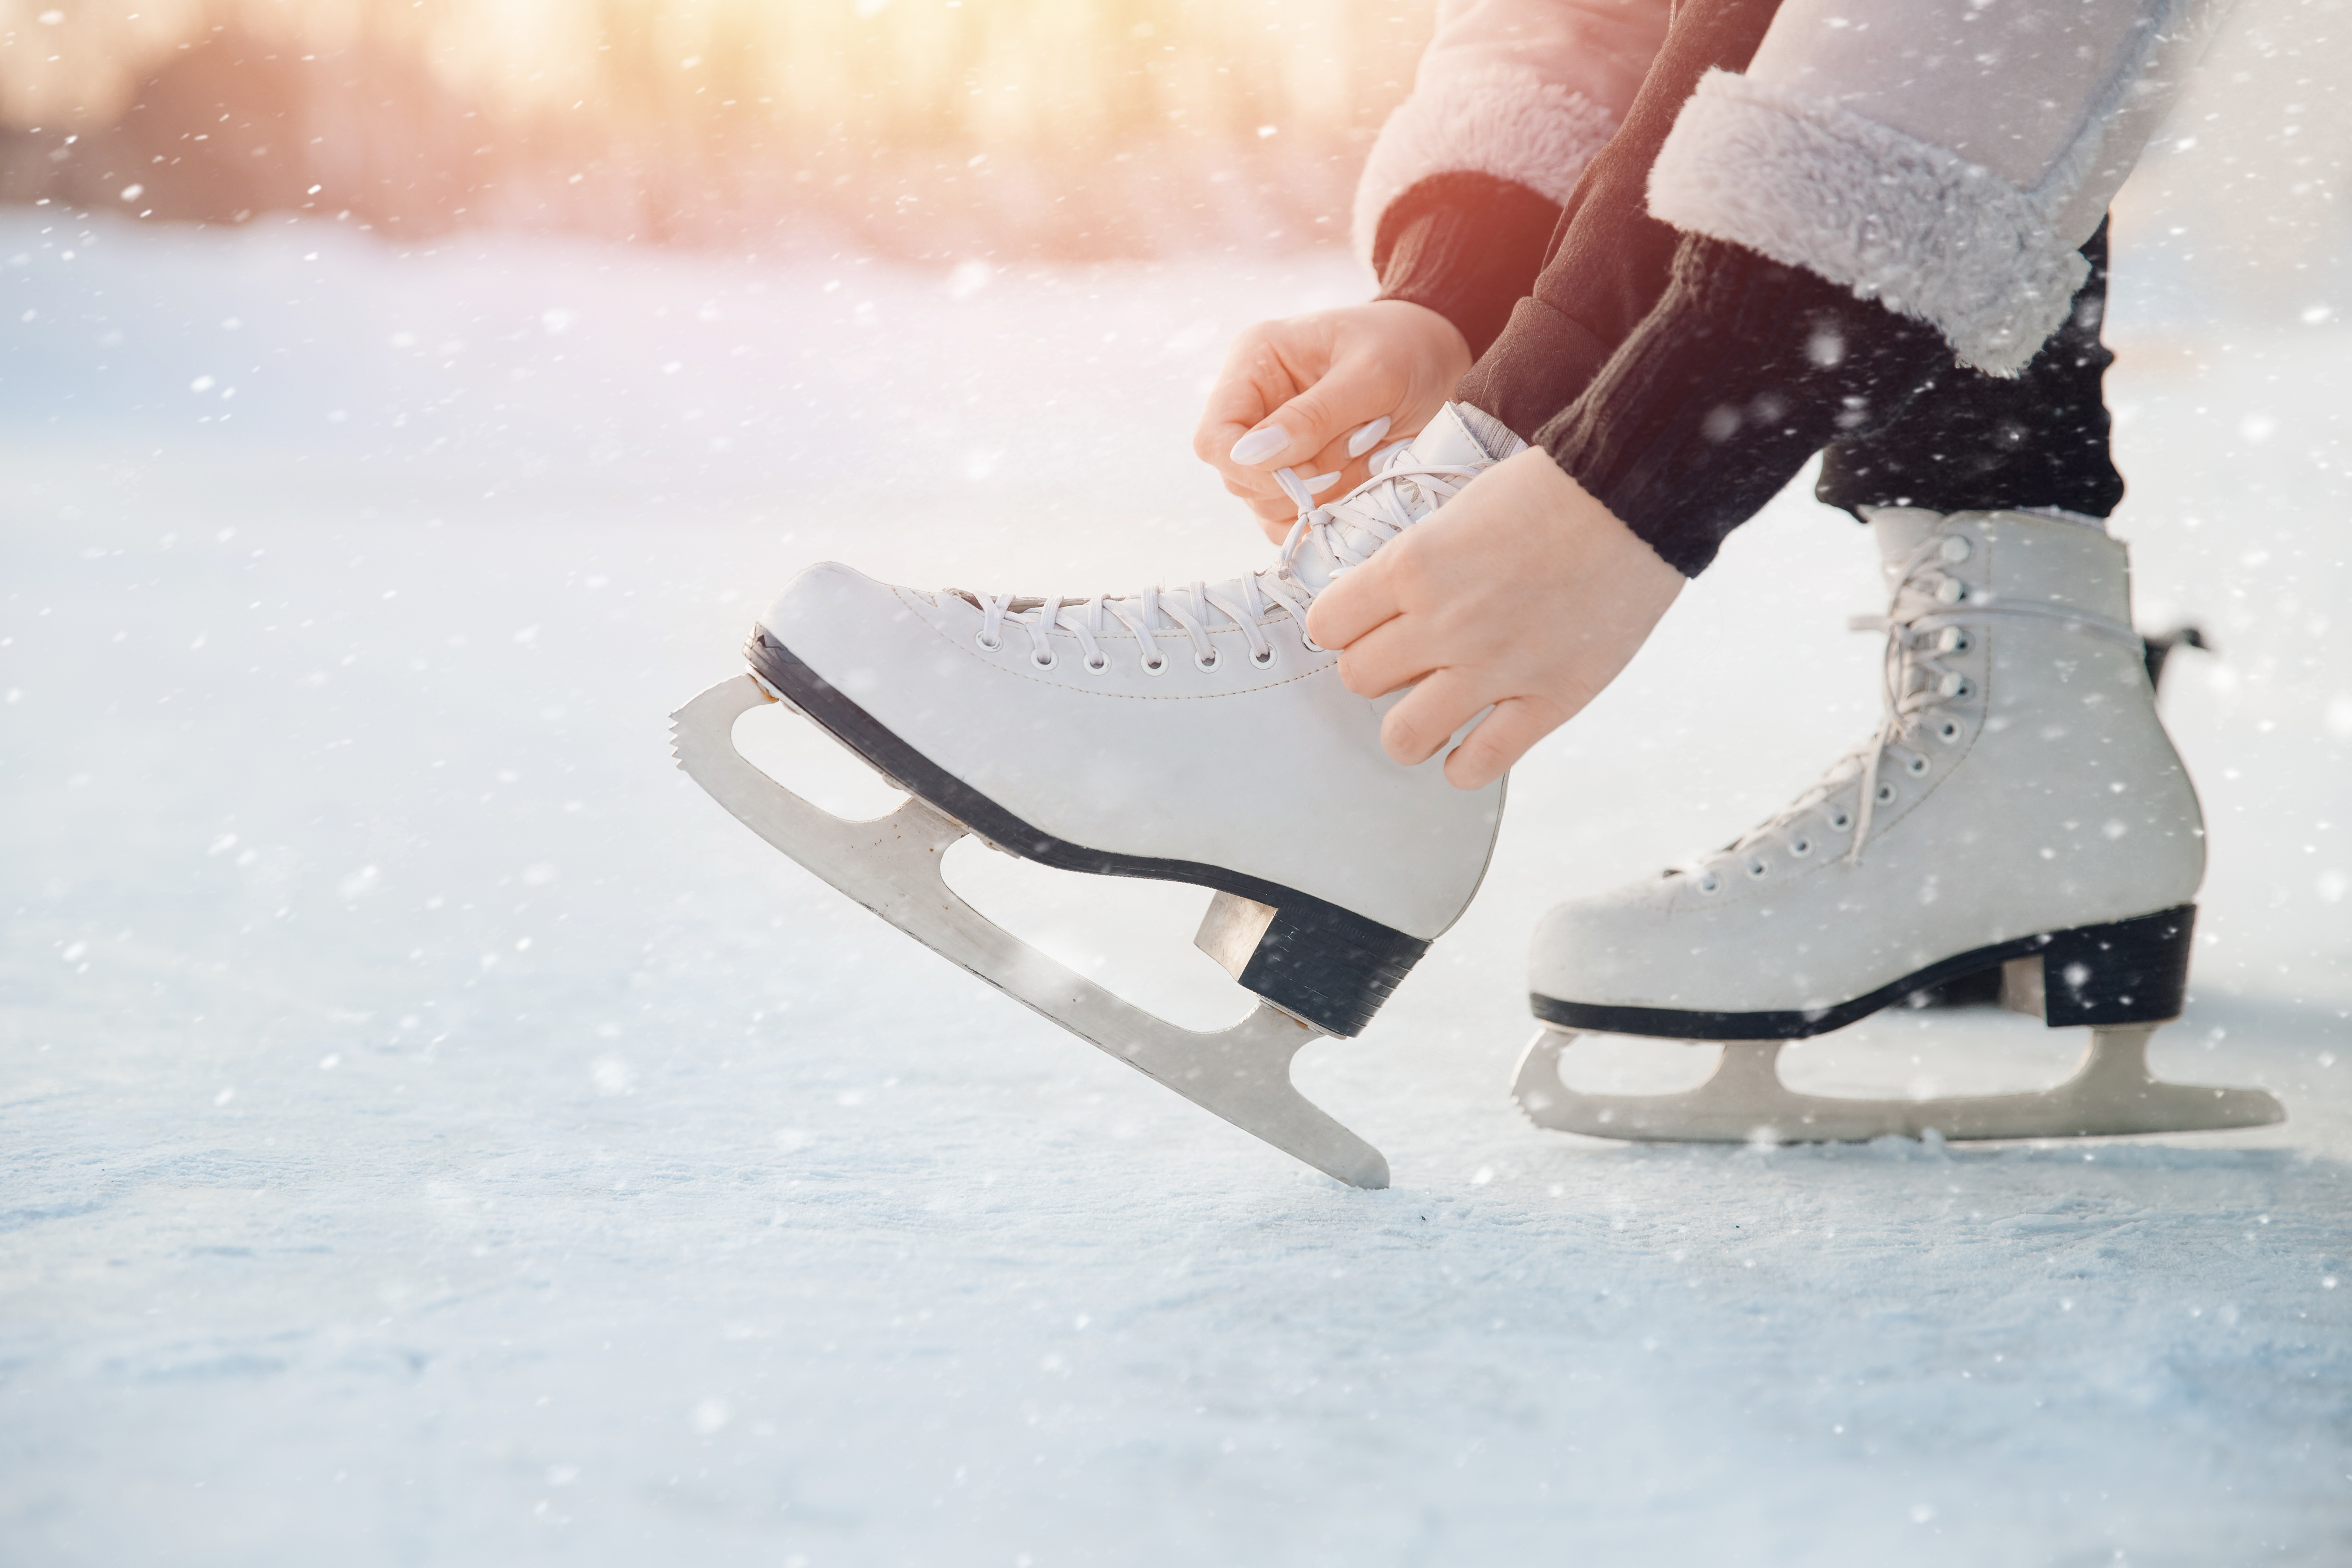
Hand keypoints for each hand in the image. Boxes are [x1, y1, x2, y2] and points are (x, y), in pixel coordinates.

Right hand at [1194, 301, 1472, 541]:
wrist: (1441, 358)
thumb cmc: (1408, 348)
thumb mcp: (1372, 375)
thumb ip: (1314, 416)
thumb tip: (1251, 455)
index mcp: (1256, 363)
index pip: (1215, 437)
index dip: (1248, 469)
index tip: (1301, 476)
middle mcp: (1255, 406)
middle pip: (1238, 479)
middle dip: (1297, 483)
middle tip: (1355, 453)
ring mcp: (1274, 444)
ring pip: (1266, 505)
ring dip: (1320, 496)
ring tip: (1366, 455)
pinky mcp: (1298, 474)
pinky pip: (1291, 518)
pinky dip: (1326, 513)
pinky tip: (1359, 481)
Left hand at [1304, 448, 1685, 788]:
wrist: (1636, 494)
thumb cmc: (1552, 490)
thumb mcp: (1458, 509)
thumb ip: (1417, 563)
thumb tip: (1387, 608)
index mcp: (1413, 566)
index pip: (1327, 625)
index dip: (1342, 626)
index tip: (1361, 624)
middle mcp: (1444, 623)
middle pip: (1358, 679)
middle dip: (1376, 669)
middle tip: (1406, 658)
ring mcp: (1495, 669)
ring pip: (1402, 737)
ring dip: (1409, 727)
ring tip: (1431, 710)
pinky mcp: (1549, 700)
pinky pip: (1478, 765)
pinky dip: (1465, 764)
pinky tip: (1472, 740)